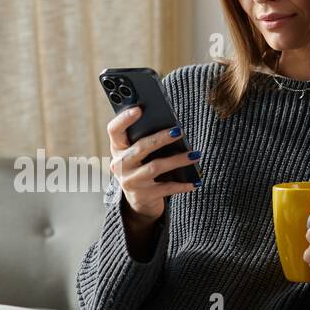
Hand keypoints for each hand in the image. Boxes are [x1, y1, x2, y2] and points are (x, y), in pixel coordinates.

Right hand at [106, 106, 199, 223]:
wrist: (138, 200)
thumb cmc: (142, 167)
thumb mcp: (138, 153)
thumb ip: (146, 138)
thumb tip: (172, 125)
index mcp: (117, 148)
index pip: (114, 130)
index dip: (124, 119)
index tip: (139, 109)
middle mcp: (120, 165)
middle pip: (140, 148)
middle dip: (160, 138)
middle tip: (178, 131)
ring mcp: (130, 182)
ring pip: (155, 167)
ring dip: (177, 160)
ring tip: (195, 155)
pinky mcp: (143, 196)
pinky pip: (166, 188)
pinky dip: (182, 184)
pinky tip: (195, 181)